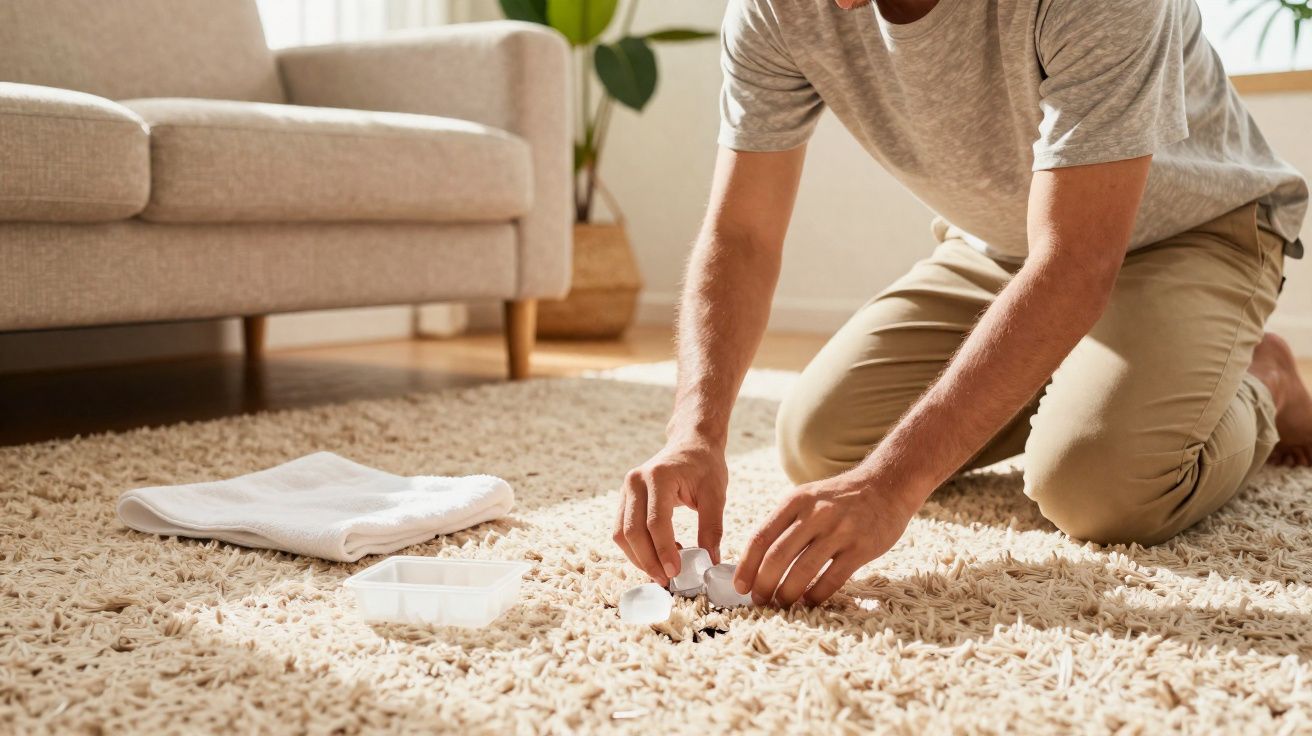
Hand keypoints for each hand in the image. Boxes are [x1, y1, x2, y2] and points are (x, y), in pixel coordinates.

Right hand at [613, 440, 727, 584]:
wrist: (690, 444)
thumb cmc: (704, 466)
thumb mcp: (715, 494)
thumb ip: (712, 527)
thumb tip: (710, 561)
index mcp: (658, 477)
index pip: (655, 522)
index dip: (663, 551)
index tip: (676, 573)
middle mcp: (635, 482)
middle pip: (632, 531)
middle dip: (647, 560)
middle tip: (667, 581)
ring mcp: (626, 489)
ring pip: (621, 534)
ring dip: (639, 558)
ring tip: (663, 572)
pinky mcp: (625, 499)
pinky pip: (623, 530)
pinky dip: (637, 548)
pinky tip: (659, 556)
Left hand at [733, 473, 919, 605]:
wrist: (886, 486)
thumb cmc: (839, 499)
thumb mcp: (807, 498)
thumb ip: (784, 524)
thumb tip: (754, 562)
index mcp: (795, 501)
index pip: (761, 536)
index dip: (746, 565)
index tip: (740, 586)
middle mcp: (815, 514)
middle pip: (778, 556)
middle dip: (763, 583)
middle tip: (759, 600)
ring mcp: (840, 531)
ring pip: (803, 570)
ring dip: (787, 593)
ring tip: (781, 604)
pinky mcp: (861, 547)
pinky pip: (832, 579)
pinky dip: (816, 595)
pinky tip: (809, 601)